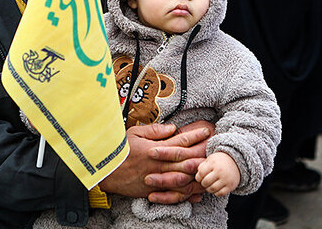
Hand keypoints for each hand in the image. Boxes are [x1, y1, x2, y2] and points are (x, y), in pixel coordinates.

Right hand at [99, 122, 213, 203]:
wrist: (105, 171)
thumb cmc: (118, 149)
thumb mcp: (134, 133)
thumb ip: (155, 130)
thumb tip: (172, 128)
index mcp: (155, 148)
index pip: (180, 141)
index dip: (195, 136)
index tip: (207, 131)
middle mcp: (159, 164)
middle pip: (187, 159)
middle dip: (203, 153)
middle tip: (216, 148)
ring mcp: (158, 178)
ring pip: (184, 177)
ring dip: (199, 173)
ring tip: (211, 169)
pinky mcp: (154, 190)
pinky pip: (175, 194)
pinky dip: (188, 193)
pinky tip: (198, 192)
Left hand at [196, 152, 239, 196]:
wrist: (235, 162)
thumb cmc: (219, 161)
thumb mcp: (210, 159)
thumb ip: (202, 166)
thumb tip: (197, 176)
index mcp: (213, 163)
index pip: (201, 173)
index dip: (198, 177)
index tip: (200, 177)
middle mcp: (220, 171)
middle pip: (205, 182)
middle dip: (203, 183)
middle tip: (205, 182)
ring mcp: (226, 179)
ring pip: (212, 189)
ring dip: (209, 189)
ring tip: (209, 185)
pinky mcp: (231, 186)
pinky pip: (220, 193)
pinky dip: (216, 192)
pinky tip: (216, 188)